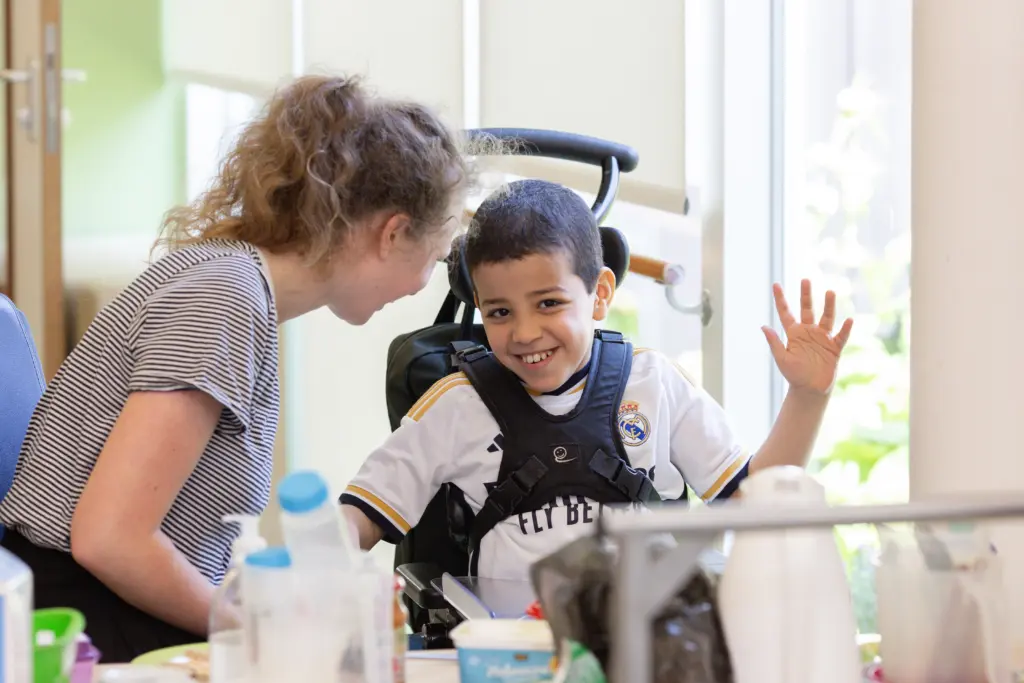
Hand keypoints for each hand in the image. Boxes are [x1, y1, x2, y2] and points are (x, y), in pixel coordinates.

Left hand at [762, 279, 852, 394]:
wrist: (809, 390)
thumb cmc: (794, 374)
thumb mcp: (781, 358)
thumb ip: (774, 342)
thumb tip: (763, 326)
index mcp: (794, 333)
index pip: (786, 312)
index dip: (780, 299)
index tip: (775, 284)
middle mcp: (808, 332)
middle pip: (807, 309)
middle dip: (806, 295)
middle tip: (805, 280)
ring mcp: (822, 338)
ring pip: (826, 318)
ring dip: (828, 306)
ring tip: (830, 292)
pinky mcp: (834, 348)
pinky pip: (841, 336)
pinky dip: (845, 329)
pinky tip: (849, 320)